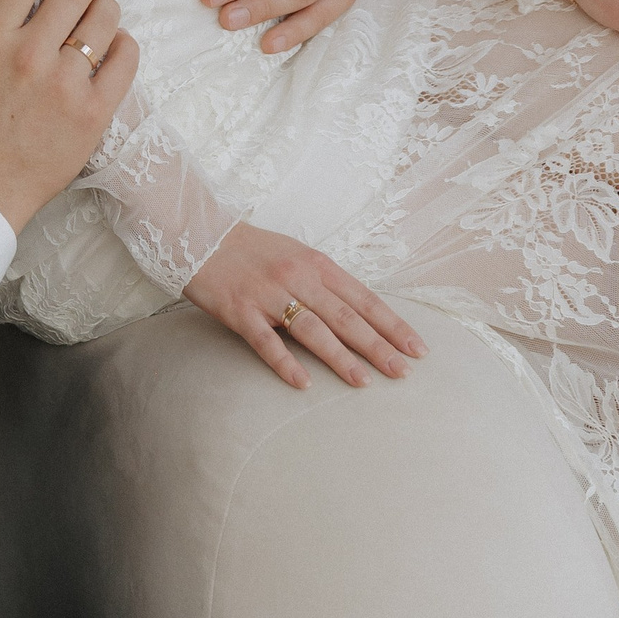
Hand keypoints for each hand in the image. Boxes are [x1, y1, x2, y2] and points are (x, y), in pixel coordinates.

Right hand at [184, 223, 424, 391]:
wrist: (201, 234)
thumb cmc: (254, 249)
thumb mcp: (297, 255)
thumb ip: (326, 282)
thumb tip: (361, 313)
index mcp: (317, 264)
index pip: (364, 299)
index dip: (392, 325)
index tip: (417, 348)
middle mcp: (298, 277)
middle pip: (346, 317)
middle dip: (378, 346)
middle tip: (403, 372)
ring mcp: (269, 294)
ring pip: (313, 330)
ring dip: (341, 357)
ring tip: (364, 382)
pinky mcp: (240, 311)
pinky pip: (266, 341)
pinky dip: (285, 363)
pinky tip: (304, 384)